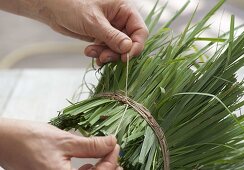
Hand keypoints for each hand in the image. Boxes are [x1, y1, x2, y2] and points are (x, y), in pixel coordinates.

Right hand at [0, 119, 120, 169]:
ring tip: (105, 157)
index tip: (116, 145)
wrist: (6, 141)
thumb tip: (112, 142)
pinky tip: (88, 163)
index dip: (112, 160)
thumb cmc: (31, 140)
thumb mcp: (66, 141)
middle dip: (108, 168)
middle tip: (115, 154)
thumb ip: (91, 145)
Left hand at [12, 0, 147, 64]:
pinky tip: (90, 53)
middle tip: (105, 58)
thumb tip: (128, 49)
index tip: (125, 58)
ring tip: (92, 52)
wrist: (54, 10)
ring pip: (118, 49)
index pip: (140, 31)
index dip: (136, 46)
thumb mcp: (94, 22)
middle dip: (117, 53)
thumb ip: (112, 36)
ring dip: (107, 55)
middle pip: (130, 42)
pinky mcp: (103, 37)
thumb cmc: (72, 7)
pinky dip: (101, 54)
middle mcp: (120, 20)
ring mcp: (112, 30)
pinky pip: (108, 50)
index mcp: (124, 9)